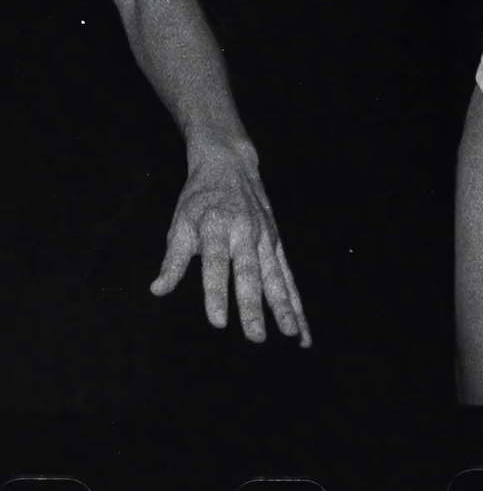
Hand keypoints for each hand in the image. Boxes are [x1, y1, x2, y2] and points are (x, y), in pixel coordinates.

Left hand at [149, 150, 310, 346]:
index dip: (217, 293)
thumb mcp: (180, 223)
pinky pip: (289, 277)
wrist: (232, 166)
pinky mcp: (278, 245)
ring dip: (286, 307)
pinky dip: (297, 301)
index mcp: (217, 226)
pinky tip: (302, 326)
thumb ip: (172, 259)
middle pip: (251, 275)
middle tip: (256, 337)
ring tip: (292, 335)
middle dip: (254, 308)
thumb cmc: (200, 199)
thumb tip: (158, 290)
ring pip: (277, 278)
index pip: (216, 265)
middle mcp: (246, 233)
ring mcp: (266, 239)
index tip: (219, 323)